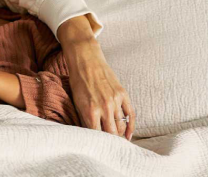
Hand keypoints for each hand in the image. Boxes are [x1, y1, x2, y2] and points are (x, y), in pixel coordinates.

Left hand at [58, 16, 134, 140]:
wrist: (86, 60)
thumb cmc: (78, 81)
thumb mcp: (76, 101)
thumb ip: (84, 117)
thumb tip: (90, 132)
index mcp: (89, 110)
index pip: (96, 134)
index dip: (98, 142)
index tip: (98, 147)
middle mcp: (104, 107)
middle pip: (111, 133)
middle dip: (110, 142)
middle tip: (109, 147)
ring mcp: (115, 101)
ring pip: (121, 125)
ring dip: (119, 134)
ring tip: (117, 141)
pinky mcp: (123, 94)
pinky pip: (131, 115)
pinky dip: (131, 126)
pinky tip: (129, 134)